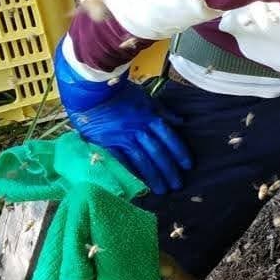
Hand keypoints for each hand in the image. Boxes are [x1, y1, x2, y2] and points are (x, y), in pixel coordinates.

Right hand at [53, 37, 191, 195]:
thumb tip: (181, 121)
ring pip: (142, 160)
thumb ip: (162, 111)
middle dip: (169, 170)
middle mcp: (139, 129)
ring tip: (162, 190)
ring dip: (154, 176)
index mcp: (150, 117)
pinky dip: (131, 173)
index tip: (188, 166)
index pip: (169, 137)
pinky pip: (122, 160)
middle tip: (178, 185)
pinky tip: (139, 184)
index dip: (179, 152)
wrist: (92, 89)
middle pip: (158, 152)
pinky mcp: (108, 143)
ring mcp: (123, 137)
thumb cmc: (119, 92)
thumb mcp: (146, 98)